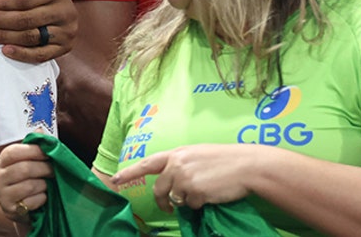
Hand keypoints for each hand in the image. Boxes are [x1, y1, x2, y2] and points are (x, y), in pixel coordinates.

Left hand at [0, 0, 76, 61]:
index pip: (25, 0)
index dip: (2, 6)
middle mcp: (66, 9)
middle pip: (27, 20)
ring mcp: (68, 30)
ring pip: (32, 38)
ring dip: (5, 38)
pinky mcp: (65, 46)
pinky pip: (42, 55)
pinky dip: (23, 55)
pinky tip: (5, 50)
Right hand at [0, 142, 52, 220]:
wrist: (22, 209)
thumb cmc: (26, 181)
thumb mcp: (27, 163)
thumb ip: (33, 147)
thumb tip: (39, 130)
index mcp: (0, 162)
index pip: (12, 152)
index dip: (32, 150)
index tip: (48, 152)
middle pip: (23, 169)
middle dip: (44, 168)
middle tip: (54, 170)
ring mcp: (2, 195)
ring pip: (29, 186)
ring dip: (44, 184)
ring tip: (48, 184)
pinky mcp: (10, 210)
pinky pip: (32, 202)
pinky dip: (42, 199)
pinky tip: (43, 197)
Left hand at [109, 143, 263, 211]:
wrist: (247, 165)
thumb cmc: (226, 160)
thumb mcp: (198, 155)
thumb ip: (181, 165)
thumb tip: (171, 184)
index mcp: (176, 153)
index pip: (147, 164)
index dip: (129, 172)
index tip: (114, 180)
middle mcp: (176, 164)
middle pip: (159, 189)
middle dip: (162, 201)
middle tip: (168, 208)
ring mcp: (185, 178)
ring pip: (175, 199)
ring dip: (186, 201)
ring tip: (203, 192)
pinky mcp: (195, 192)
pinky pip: (191, 206)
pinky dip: (200, 205)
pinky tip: (211, 195)